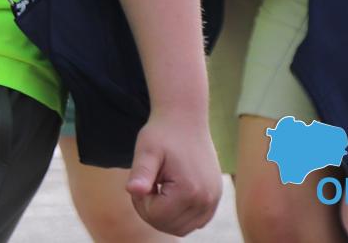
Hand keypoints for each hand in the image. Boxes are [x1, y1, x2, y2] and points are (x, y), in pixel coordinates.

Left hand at [125, 110, 220, 235]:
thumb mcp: (147, 150)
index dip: (140, 202)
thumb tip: (132, 190)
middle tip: (147, 184)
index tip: (140, 180)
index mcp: (188, 190)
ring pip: (182, 228)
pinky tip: (170, 192)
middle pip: (169, 227)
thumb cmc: (162, 133)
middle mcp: (206, 200)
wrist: (185, 119)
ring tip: (158, 187)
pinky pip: (195, 222)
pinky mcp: (215, 198)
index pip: (156, 217)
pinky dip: (179, 214)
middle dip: (151, 211)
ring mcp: (213, 201)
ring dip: (165, 214)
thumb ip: (141, 173)